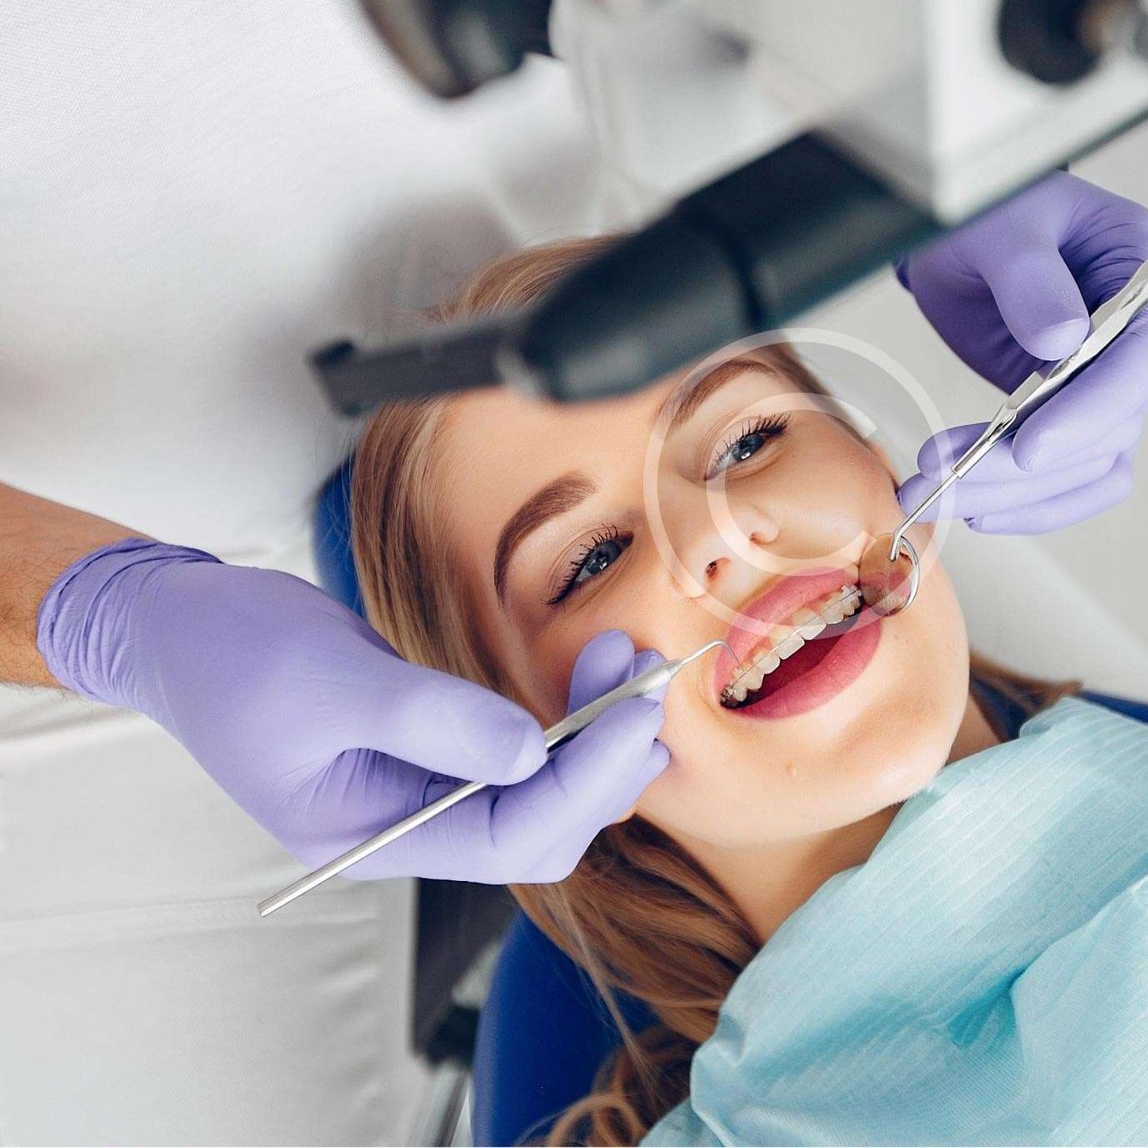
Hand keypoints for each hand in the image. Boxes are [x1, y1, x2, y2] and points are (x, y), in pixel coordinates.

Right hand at [36, 538, 669, 881]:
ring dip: (595, 735)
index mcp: (372, 837)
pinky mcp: (435, 748)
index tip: (635, 716)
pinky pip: (522, 753)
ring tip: (626, 662)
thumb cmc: (234, 654)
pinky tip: (594, 675)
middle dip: (604, 762)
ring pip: (541, 792)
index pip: (509, 840)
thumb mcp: (333, 680)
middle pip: (540, 828)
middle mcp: (408, 828)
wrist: (180, 627)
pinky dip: (566, 718)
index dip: (583, 785)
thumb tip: (533, 753)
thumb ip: (434, 721)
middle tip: (647, 680)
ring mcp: (424, 790)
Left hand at [894, 171, 1147, 532]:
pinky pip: (1071, 477)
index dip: (1092, 410)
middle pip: (1109, 427)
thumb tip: (1061, 342)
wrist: (961, 239)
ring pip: (1086, 464)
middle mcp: (1138, 335)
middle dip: (1024, 465)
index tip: (1028, 448)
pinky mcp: (1073, 414)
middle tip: (944, 480)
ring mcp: (1108, 381)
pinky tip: (974, 508)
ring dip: (1012, 492)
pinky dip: (1027, 502)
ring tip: (934, 496)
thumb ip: (1029, 277)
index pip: (1143, 358)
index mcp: (1141, 270)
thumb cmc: (988, 213)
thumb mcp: (1000, 227)